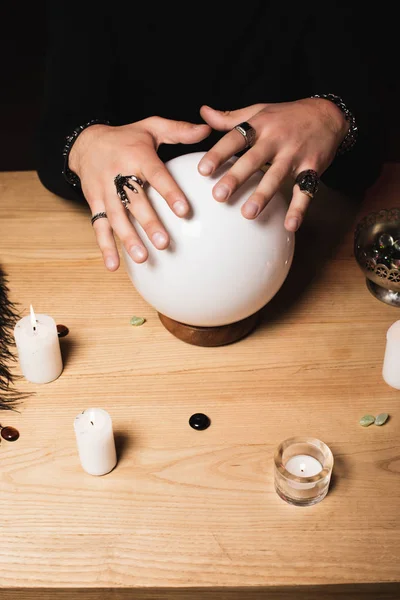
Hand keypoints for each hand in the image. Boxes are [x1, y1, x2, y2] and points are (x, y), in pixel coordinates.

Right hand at [69, 117, 210, 268]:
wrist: (85, 142)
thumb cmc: (126, 137)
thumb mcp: (151, 127)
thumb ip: (179, 130)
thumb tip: (207, 130)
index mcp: (137, 156)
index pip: (156, 175)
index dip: (169, 193)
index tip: (184, 211)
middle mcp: (119, 174)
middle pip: (134, 201)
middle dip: (148, 223)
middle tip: (163, 243)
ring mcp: (104, 191)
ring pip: (116, 217)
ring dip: (128, 238)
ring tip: (142, 258)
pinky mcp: (94, 203)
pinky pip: (99, 226)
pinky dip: (105, 247)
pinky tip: (113, 265)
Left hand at [197, 99, 348, 230]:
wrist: (329, 114)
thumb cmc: (287, 116)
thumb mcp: (260, 110)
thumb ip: (231, 117)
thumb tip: (203, 113)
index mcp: (261, 125)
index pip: (236, 138)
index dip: (219, 153)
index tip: (203, 170)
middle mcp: (277, 139)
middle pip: (253, 159)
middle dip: (236, 177)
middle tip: (219, 195)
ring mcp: (295, 154)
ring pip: (277, 176)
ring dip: (263, 195)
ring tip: (248, 214)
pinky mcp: (313, 168)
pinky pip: (306, 190)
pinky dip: (299, 208)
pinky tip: (291, 225)